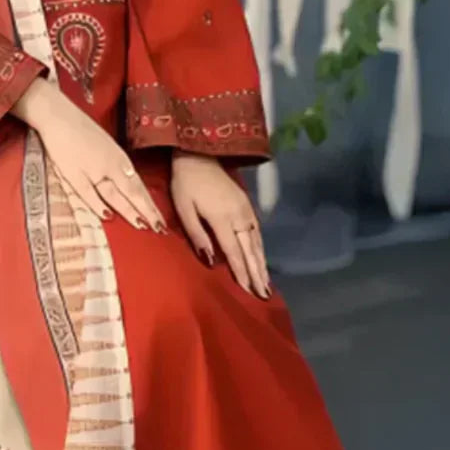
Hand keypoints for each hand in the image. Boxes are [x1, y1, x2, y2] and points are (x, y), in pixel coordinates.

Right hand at [12, 78, 166, 232]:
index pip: (138, 186)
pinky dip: (97, 204)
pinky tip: (107, 216)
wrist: (59, 116)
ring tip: (141, 224)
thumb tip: (129, 185)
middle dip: (146, 211)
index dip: (149, 204)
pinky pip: (86, 192)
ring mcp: (92, 169)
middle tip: (159, 227)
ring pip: (114, 194)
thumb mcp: (106, 147)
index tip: (160, 219)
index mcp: (119, 159)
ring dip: (127, 210)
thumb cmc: (82, 131)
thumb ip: (117, 167)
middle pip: (131, 192)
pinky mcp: (73, 173)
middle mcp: (110, 165)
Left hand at [169, 150, 270, 296]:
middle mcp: (239, 217)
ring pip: (256, 243)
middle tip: (263, 295)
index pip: (233, 252)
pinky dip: (261, 249)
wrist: (199, 155)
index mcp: (222, 219)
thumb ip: (196, 235)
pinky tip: (262, 260)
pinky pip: (257, 232)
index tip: (248, 291)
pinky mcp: (247, 206)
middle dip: (256, 274)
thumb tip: (210, 260)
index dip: (241, 273)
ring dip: (262, 264)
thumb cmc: (185, 184)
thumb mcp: (184, 209)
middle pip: (249, 251)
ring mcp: (246, 211)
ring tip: (266, 284)